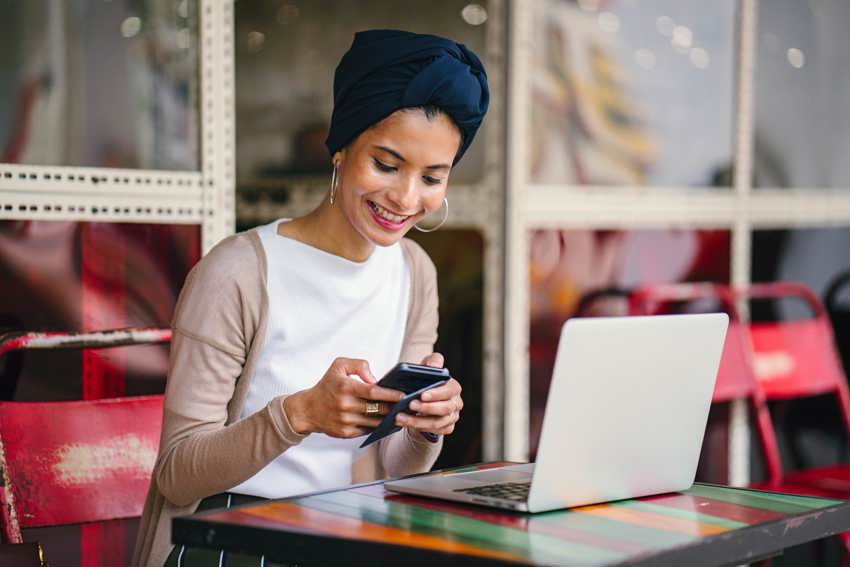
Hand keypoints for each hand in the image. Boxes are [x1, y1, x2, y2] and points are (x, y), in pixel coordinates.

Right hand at [283, 358, 402, 437]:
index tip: (403, 395)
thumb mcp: (339, 366)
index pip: (374, 392)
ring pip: (375, 422)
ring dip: (389, 419)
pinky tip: (387, 422)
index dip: (390, 394)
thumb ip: (359, 365)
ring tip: (400, 414)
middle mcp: (346, 405)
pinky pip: (368, 430)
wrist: (308, 409)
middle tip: (407, 405)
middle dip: (394, 407)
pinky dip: (378, 427)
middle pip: (377, 408)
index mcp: (346, 387)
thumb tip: (375, 378)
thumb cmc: (327, 385)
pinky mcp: (345, 433)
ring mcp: (346, 421)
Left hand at [396, 352, 462, 435]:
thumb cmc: (426, 381)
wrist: (424, 398)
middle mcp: (456, 403)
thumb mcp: (428, 367)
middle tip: (409, 405)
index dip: (436, 394)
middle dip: (426, 408)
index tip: (422, 394)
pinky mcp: (446, 427)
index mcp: (454, 387)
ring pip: (437, 423)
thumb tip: (433, 366)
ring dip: (417, 421)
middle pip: (445, 409)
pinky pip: (434, 431)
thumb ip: (432, 361)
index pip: (449, 391)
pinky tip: (405, 424)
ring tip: (400, 418)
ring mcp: (452, 417)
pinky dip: (419, 428)